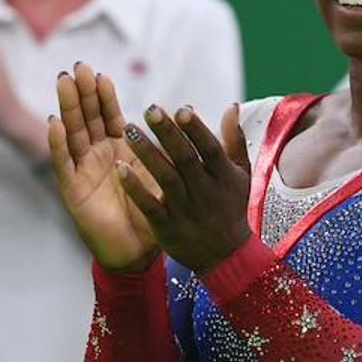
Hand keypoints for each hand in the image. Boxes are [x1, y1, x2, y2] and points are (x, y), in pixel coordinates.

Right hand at [49, 63, 161, 271]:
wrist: (141, 250)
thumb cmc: (154, 211)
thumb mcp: (165, 171)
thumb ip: (170, 142)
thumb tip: (184, 109)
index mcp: (120, 149)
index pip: (109, 116)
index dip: (103, 96)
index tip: (100, 73)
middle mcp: (98, 156)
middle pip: (87, 119)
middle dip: (82, 93)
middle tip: (77, 67)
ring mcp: (82, 172)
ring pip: (72, 134)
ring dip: (67, 108)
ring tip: (63, 84)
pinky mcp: (73, 191)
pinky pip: (63, 164)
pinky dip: (58, 143)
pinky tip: (54, 123)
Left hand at [116, 100, 252, 274]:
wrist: (225, 255)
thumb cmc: (231, 207)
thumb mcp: (241, 174)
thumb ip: (233, 140)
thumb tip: (231, 106)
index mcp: (223, 175)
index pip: (210, 148)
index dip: (197, 129)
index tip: (182, 109)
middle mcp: (204, 190)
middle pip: (185, 158)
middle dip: (168, 133)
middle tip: (151, 109)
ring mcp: (185, 208)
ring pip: (165, 177)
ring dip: (147, 153)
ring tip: (128, 129)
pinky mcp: (166, 225)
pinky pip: (149, 204)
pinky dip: (135, 187)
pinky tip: (119, 168)